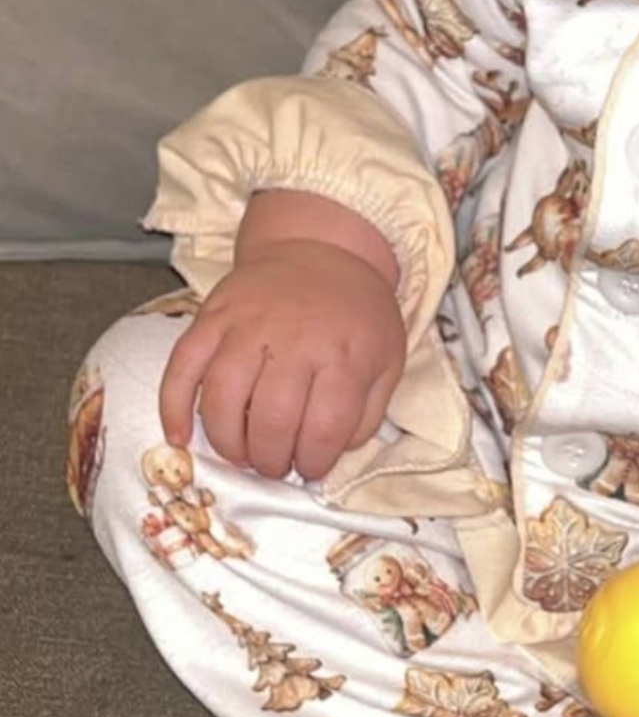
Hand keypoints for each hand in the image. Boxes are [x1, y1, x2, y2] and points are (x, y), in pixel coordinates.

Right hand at [158, 240, 405, 481]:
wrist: (321, 248)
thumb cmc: (356, 312)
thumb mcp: (387, 359)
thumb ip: (367, 412)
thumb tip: (334, 453)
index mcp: (343, 355)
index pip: (324, 428)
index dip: (314, 462)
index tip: (310, 469)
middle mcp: (293, 341)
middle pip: (271, 420)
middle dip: (270, 459)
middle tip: (273, 466)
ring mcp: (246, 327)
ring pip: (222, 398)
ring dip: (227, 442)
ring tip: (241, 456)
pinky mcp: (211, 317)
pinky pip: (181, 367)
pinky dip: (173, 407)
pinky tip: (179, 437)